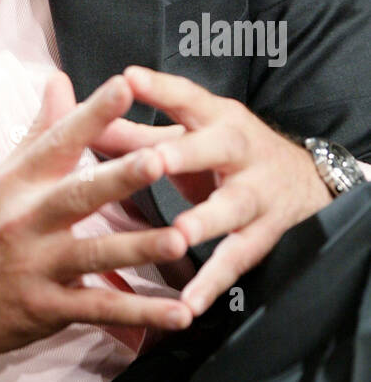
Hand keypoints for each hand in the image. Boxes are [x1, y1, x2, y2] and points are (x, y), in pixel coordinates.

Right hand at [0, 71, 194, 361]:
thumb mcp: (5, 175)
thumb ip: (42, 128)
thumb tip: (61, 78)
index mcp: (20, 181)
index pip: (59, 140)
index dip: (92, 113)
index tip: (125, 86)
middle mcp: (27, 220)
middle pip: (79, 195)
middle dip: (119, 178)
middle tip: (159, 159)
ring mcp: (37, 266)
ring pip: (94, 255)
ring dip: (139, 250)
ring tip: (181, 242)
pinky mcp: (47, 309)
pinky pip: (98, 310)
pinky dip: (139, 315)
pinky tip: (178, 314)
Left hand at [93, 66, 332, 318]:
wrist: (304, 180)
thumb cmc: (223, 151)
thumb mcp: (186, 135)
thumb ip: (134, 134)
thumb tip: (77, 122)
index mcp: (214, 117)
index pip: (185, 97)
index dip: (159, 88)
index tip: (129, 78)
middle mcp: (239, 149)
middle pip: (216, 147)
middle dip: (186, 153)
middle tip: (155, 160)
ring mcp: (255, 193)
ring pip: (232, 207)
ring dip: (206, 220)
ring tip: (180, 233)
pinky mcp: (263, 235)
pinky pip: (238, 260)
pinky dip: (213, 283)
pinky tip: (189, 304)